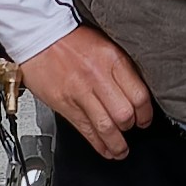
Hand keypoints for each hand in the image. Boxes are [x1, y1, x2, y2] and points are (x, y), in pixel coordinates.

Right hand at [19, 26, 153, 159]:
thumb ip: (120, 67)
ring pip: (106, 127)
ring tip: (122, 150)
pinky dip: (98, 144)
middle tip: (134, 130)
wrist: (39, 35)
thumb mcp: (104, 44)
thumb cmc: (71, 38)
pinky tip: (105, 149)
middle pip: (124, 113)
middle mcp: (98, 76)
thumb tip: (135, 91)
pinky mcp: (65, 104)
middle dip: (132, 127)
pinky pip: (86, 130)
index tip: (146, 119)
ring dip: (117, 144)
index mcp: (112, 59)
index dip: (146, 113)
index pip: (139, 94)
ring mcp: (80, 92)